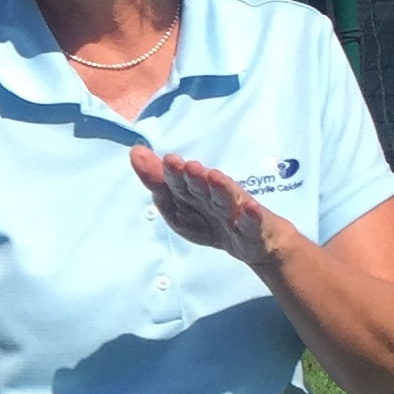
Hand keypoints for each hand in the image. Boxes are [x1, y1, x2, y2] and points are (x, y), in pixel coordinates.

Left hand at [131, 144, 287, 270]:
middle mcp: (214, 199)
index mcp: (195, 195)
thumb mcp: (181, 209)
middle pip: (200, 188)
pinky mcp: (255, 228)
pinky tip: (249, 207)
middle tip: (176, 162)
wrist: (258, 241)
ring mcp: (236, 212)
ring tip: (210, 176)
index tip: (160, 159)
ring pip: (226, 200)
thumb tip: (135, 152)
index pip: (178, 184)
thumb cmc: (215, 220)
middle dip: (189, 176)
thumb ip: (159, 184)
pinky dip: (251, 215)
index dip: (168, 173)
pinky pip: (252, 222)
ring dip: (219, 187)